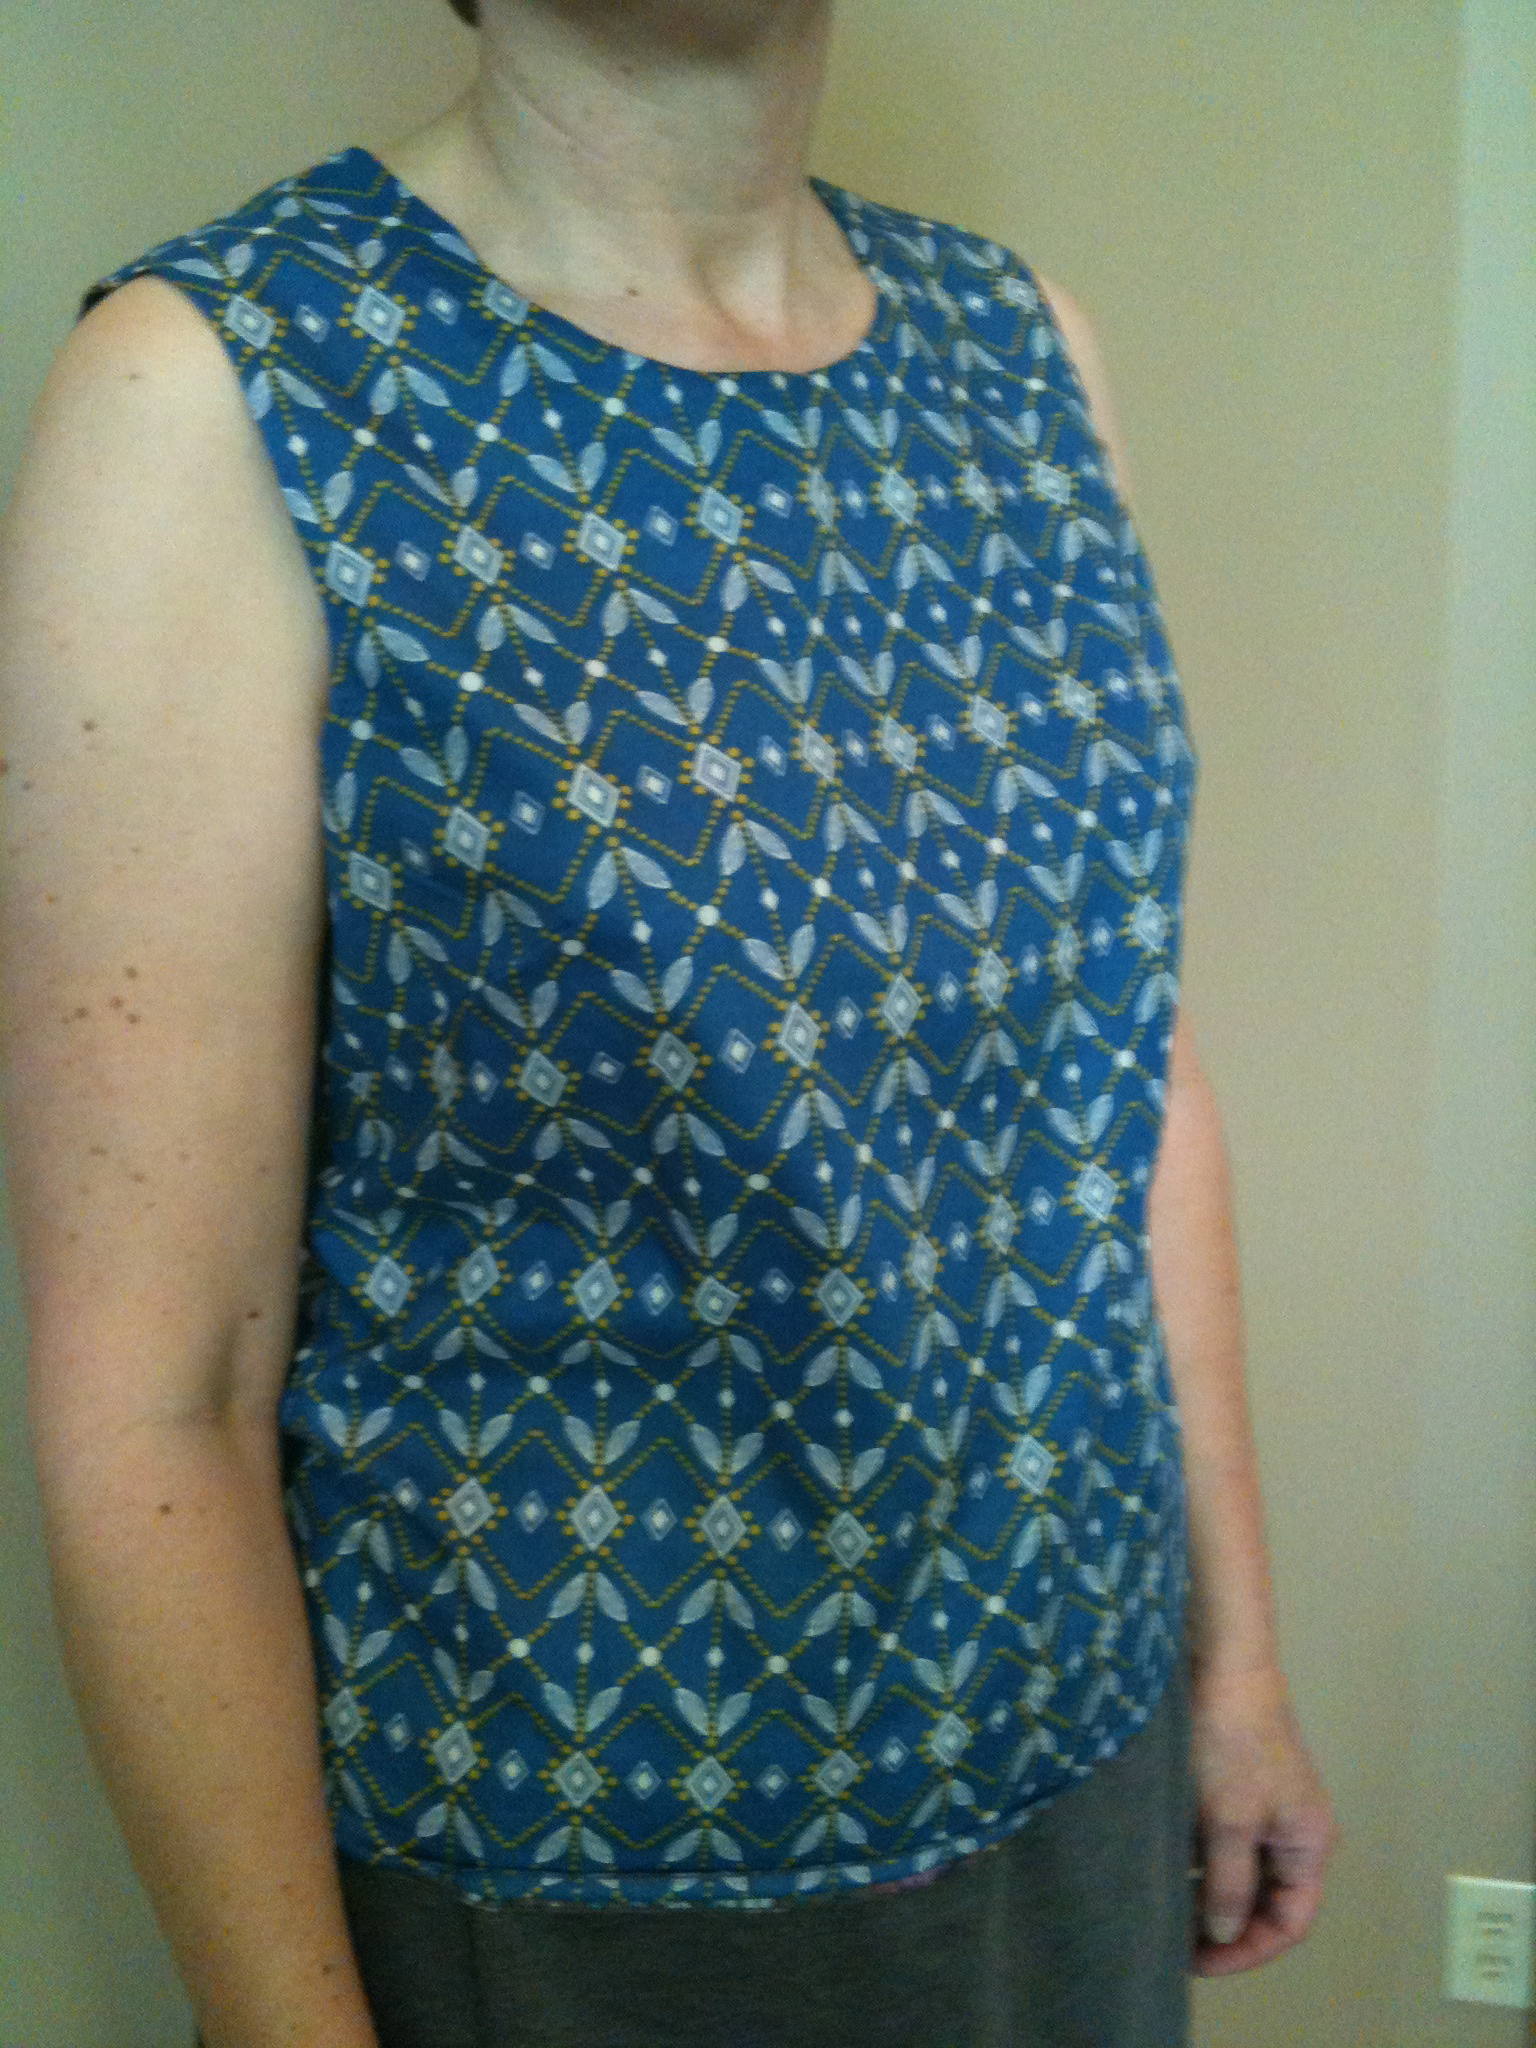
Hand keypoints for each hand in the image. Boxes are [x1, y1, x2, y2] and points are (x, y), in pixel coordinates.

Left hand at [1187, 1660, 1335, 1975]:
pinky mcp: (1240, 1785)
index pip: (1289, 1921)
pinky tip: (1167, 1865)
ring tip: (1167, 1909)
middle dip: (1226, 1925)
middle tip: (1178, 1942)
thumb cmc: (1231, 1742)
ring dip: (1210, 1892)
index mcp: (1308, 1843)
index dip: (1248, 1950)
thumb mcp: (1227, 1821)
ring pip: (1242, 1870)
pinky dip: (1201, 1859)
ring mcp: (1268, 1806)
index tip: (1199, 1961)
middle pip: (1267, 1900)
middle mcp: (1295, 1830)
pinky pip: (1225, 1841)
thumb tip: (1223, 1933)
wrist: (1222, 1663)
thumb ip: (1228, 1883)